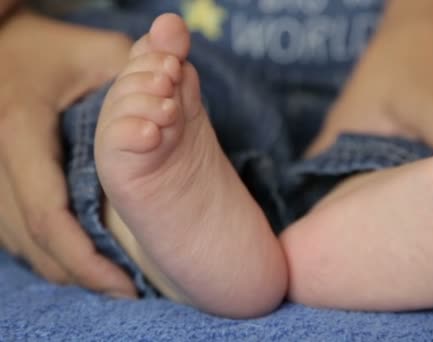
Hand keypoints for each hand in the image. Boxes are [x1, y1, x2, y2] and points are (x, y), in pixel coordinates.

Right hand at [0, 10, 135, 296]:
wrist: (6, 42)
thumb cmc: (55, 48)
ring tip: (109, 283)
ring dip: (62, 267)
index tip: (124, 282)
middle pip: (30, 239)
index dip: (84, 257)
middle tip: (125, 290)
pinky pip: (14, 230)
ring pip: (18, 242)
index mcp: (19, 129)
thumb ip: (138, 73)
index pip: (47, 214)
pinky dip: (47, 250)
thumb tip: (176, 82)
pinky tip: (80, 260)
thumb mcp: (97, 53)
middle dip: (77, 273)